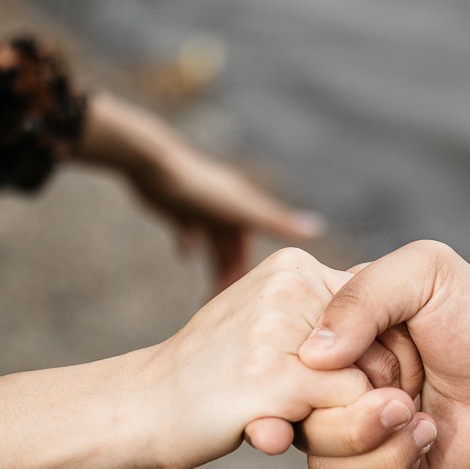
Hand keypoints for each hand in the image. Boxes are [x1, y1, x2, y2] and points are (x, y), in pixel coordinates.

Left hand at [82, 92, 324, 291]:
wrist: (151, 165)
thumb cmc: (199, 188)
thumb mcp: (241, 210)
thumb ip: (276, 221)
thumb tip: (318, 227)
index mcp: (244, 208)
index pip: (253, 246)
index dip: (250, 272)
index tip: (242, 300)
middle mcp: (227, 206)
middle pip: (233, 248)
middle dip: (228, 275)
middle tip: (219, 303)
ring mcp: (203, 205)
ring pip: (213, 242)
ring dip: (212, 265)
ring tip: (203, 291)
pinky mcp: (179, 205)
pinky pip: (189, 228)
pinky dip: (190, 242)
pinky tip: (184, 253)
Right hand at [142, 248, 370, 468]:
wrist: (141, 404)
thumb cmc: (211, 374)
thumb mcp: (267, 324)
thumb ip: (321, 322)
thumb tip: (394, 342)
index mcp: (294, 267)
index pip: (383, 314)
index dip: (378, 361)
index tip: (345, 389)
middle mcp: (292, 284)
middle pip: (387, 346)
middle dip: (372, 390)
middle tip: (316, 411)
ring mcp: (280, 328)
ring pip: (375, 380)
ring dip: (352, 416)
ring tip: (295, 420)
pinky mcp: (274, 376)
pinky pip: (354, 408)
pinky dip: (336, 434)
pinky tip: (278, 430)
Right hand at [297, 242, 469, 468]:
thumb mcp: (425, 272)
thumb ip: (363, 296)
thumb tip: (311, 357)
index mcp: (329, 336)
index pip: (284, 371)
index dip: (320, 383)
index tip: (368, 373)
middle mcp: (331, 386)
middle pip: (299, 426)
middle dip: (358, 422)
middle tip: (408, 401)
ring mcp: (351, 430)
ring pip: (322, 467)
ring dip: (382, 453)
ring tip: (426, 425)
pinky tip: (427, 447)